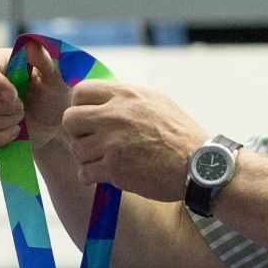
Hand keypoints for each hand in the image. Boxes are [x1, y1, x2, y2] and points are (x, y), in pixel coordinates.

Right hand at [0, 41, 70, 148]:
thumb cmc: (53, 94)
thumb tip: (32, 45)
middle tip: (21, 108)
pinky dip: (0, 138)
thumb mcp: (57, 79)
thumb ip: (47, 63)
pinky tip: (15, 132)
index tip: (14, 95)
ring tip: (21, 118)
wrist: (53, 124)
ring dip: (2, 121)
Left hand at [62, 81, 205, 200]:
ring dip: (87, 157)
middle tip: (93, 140)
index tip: (90, 119)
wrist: (198, 164)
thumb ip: (125, 98)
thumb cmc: (179, 134)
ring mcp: (112, 143)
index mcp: (125, 95)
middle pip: (69, 119)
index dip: (80, 106)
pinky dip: (92, 176)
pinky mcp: (114, 169)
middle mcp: (115, 115)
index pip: (80, 91)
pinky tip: (107, 174)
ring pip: (76, 149)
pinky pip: (84, 173)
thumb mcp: (155, 101)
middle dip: (77, 132)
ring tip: (105, 159)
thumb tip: (100, 98)